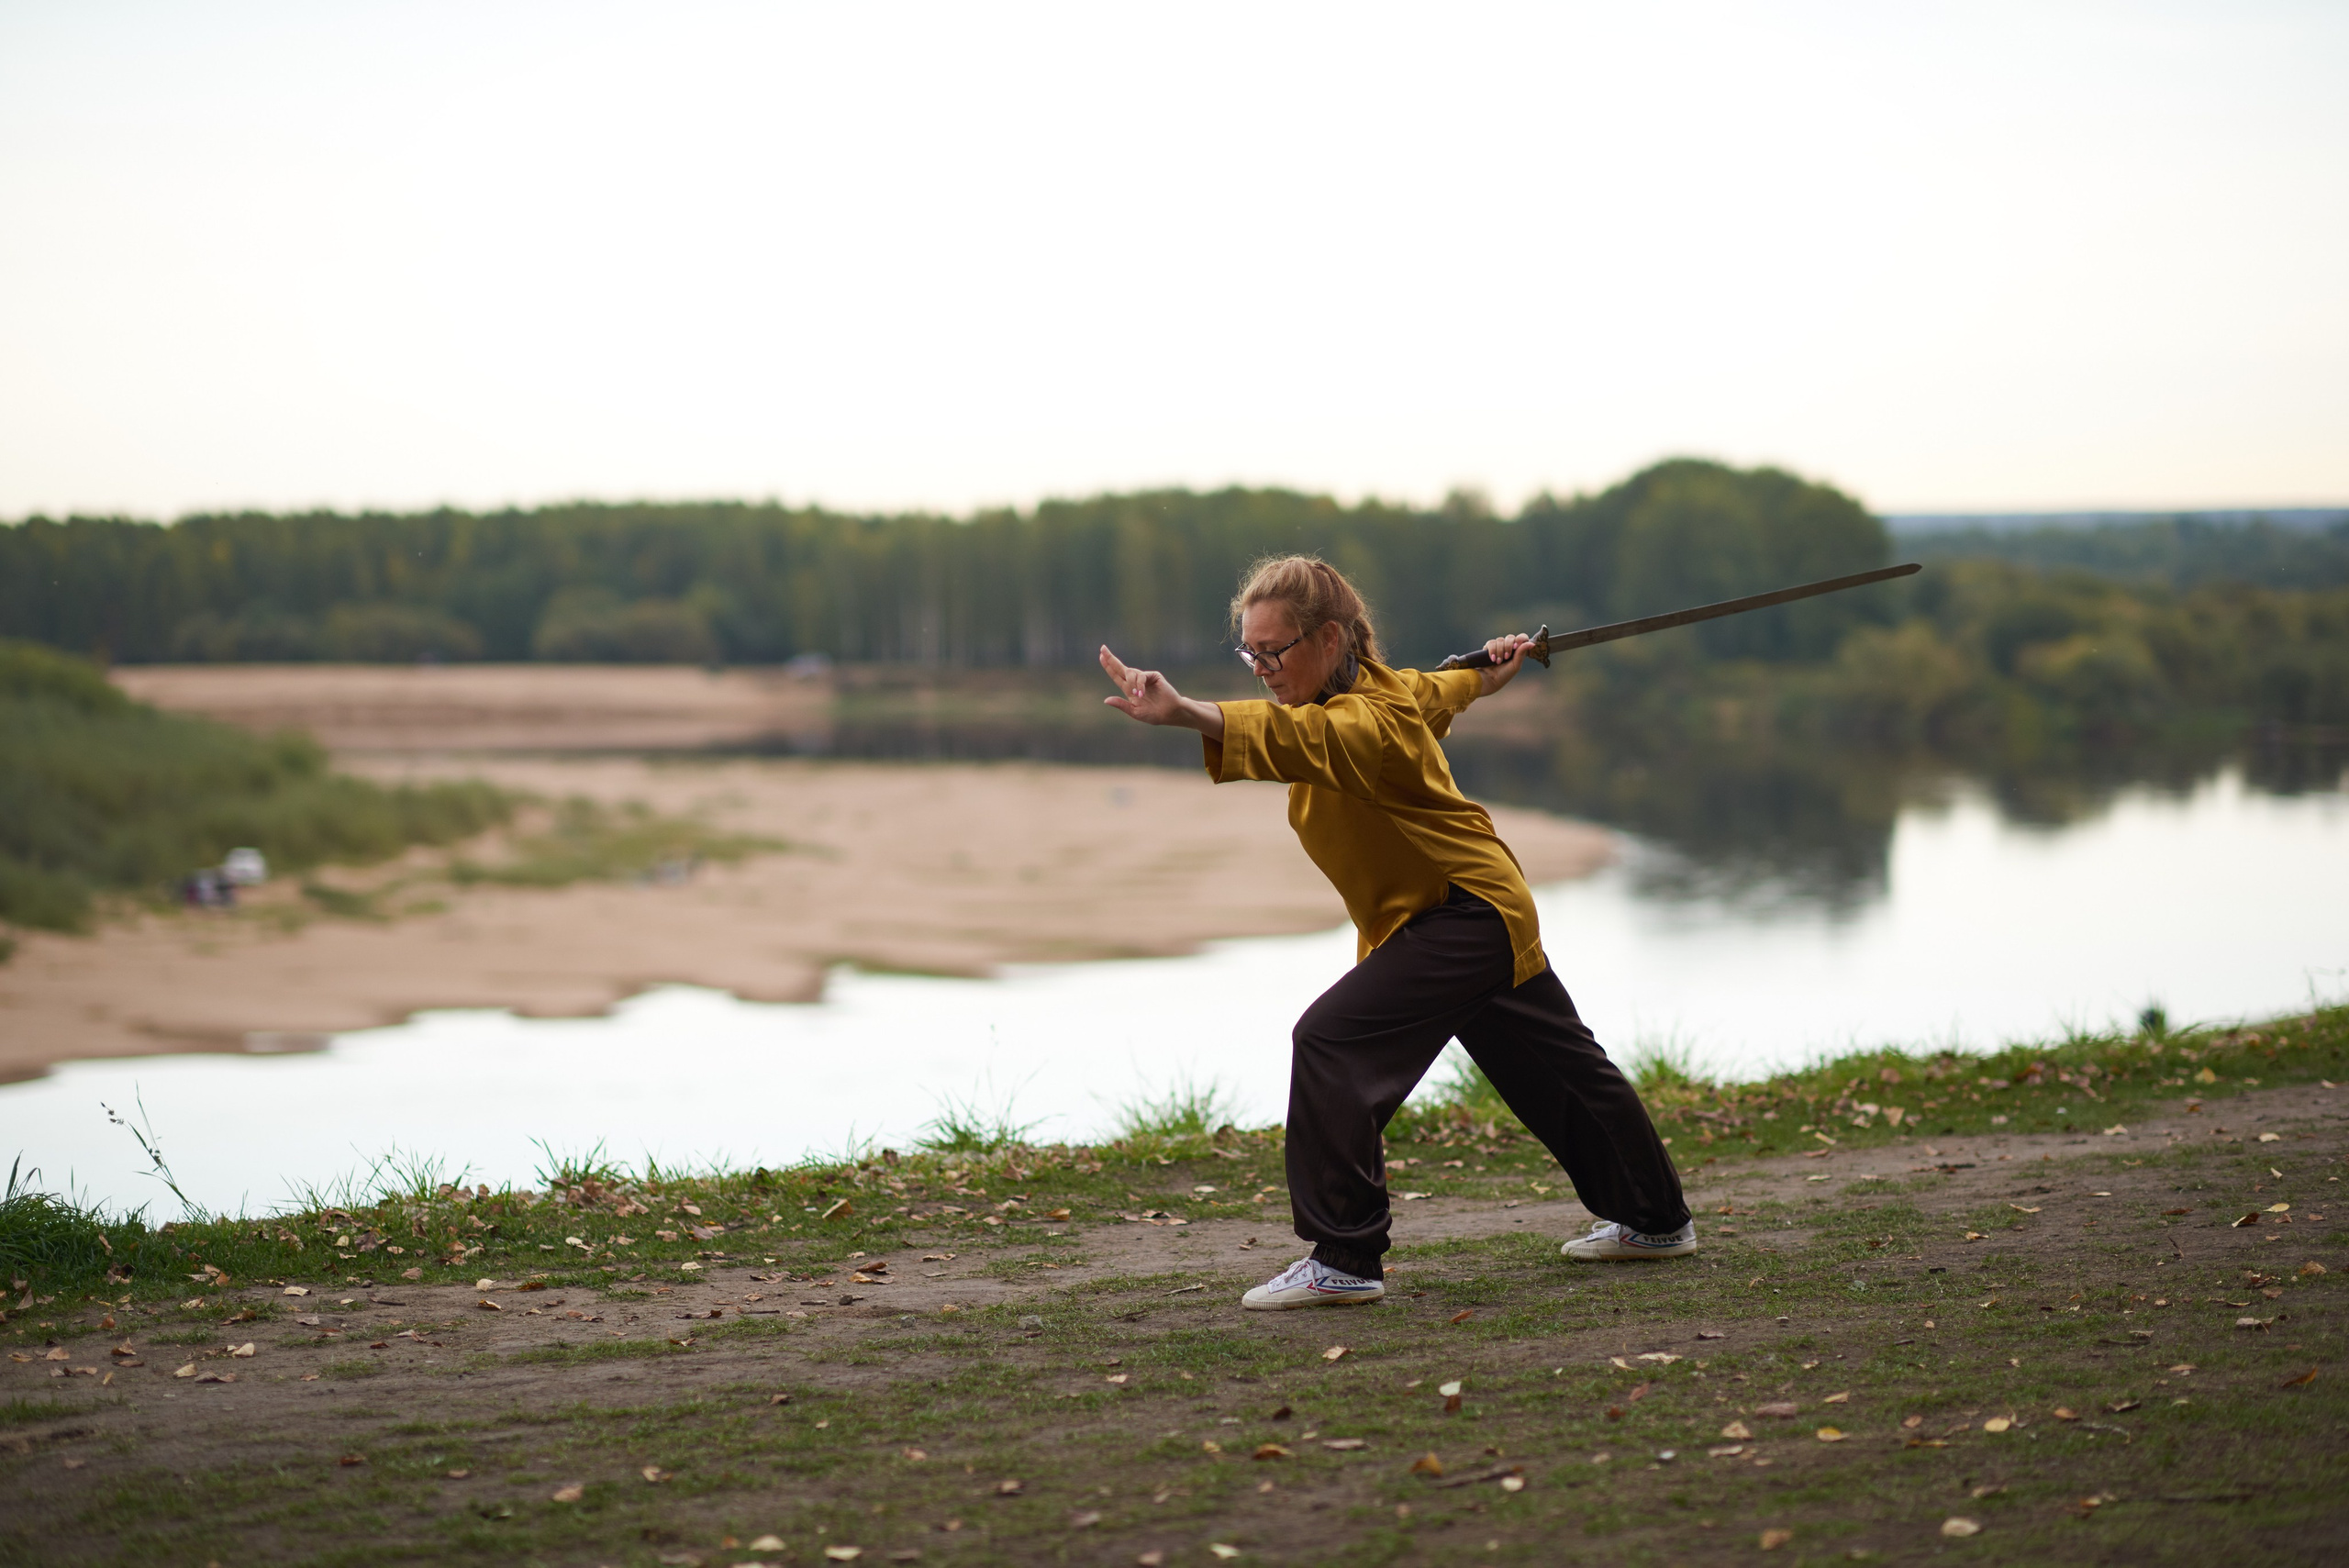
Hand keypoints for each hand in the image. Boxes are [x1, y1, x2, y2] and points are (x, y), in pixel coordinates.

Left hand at [1100, 645, 1225, 737]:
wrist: (1170, 713)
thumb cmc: (1153, 714)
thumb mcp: (1134, 711)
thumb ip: (1121, 705)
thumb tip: (1106, 700)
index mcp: (1129, 690)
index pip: (1116, 676)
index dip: (1108, 666)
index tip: (1101, 656)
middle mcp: (1135, 682)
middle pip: (1120, 668)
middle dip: (1111, 658)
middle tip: (1102, 648)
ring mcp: (1145, 678)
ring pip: (1130, 673)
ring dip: (1131, 683)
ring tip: (1138, 695)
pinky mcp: (1153, 676)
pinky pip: (1141, 676)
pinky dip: (1139, 684)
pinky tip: (1141, 693)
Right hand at [1478, 633, 1534, 695]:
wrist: (1490, 679)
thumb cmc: (1505, 674)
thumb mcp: (1516, 665)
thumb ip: (1522, 653)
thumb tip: (1533, 644)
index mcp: (1517, 650)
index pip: (1522, 637)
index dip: (1520, 639)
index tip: (1516, 646)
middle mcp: (1508, 646)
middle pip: (1510, 637)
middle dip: (1508, 647)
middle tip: (1506, 657)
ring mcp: (1498, 646)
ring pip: (1500, 640)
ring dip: (1499, 651)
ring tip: (1498, 662)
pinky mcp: (1489, 647)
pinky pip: (1491, 643)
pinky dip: (1492, 651)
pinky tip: (1492, 659)